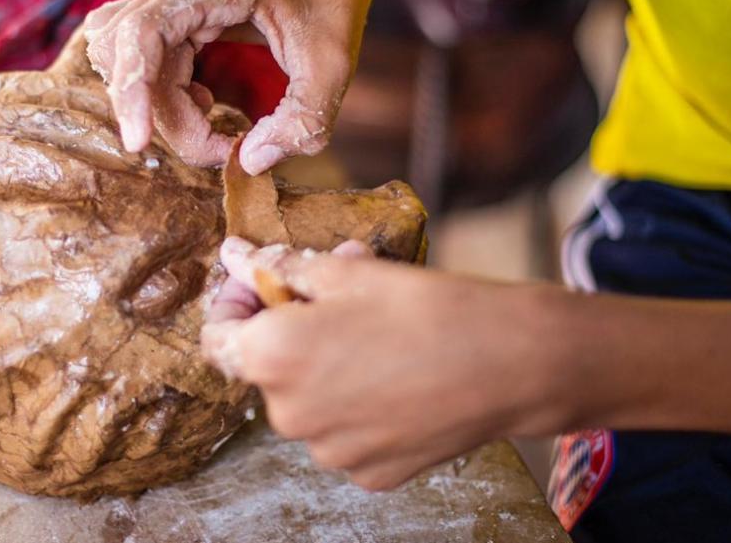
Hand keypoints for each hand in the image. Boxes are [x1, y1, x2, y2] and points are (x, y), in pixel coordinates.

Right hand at [84, 0, 384, 173]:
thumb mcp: (335, 65)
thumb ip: (303, 120)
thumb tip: (250, 162)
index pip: (141, 33)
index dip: (132, 90)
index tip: (138, 142)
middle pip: (133, 59)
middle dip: (167, 117)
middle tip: (225, 148)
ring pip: (131, 64)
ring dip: (163, 107)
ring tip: (216, 121)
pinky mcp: (174, 12)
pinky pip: (144, 59)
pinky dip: (164, 93)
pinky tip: (205, 102)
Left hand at [201, 237, 564, 489]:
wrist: (513, 363)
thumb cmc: (429, 308)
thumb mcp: (347, 272)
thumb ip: (281, 268)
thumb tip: (236, 256)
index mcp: (272, 358)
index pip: (217, 335)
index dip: (236, 301)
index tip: (264, 280)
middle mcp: (289, 416)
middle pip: (267, 369)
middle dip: (293, 329)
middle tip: (339, 294)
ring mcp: (331, 452)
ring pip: (310, 403)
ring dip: (327, 368)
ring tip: (380, 335)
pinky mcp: (371, 474)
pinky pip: (348, 434)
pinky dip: (361, 406)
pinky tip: (401, 377)